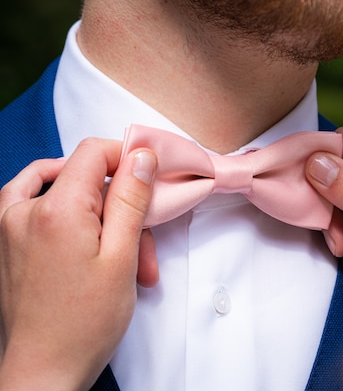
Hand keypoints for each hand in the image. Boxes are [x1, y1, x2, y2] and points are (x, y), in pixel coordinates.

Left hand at [0, 138, 156, 390]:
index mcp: (56, 210)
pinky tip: (80, 222)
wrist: (43, 370)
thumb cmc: (83, 324)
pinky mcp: (5, 240)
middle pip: (84, 180)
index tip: (149, 175)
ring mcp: (7, 225)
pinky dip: (59, 202)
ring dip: (96, 214)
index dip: (127, 156)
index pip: (93, 152)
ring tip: (117, 250)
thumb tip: (141, 156)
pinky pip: (29, 199)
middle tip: (143, 246)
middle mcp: (23, 210)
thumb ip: (130, 199)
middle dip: (121, 207)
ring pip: (63, 192)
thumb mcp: (121, 258)